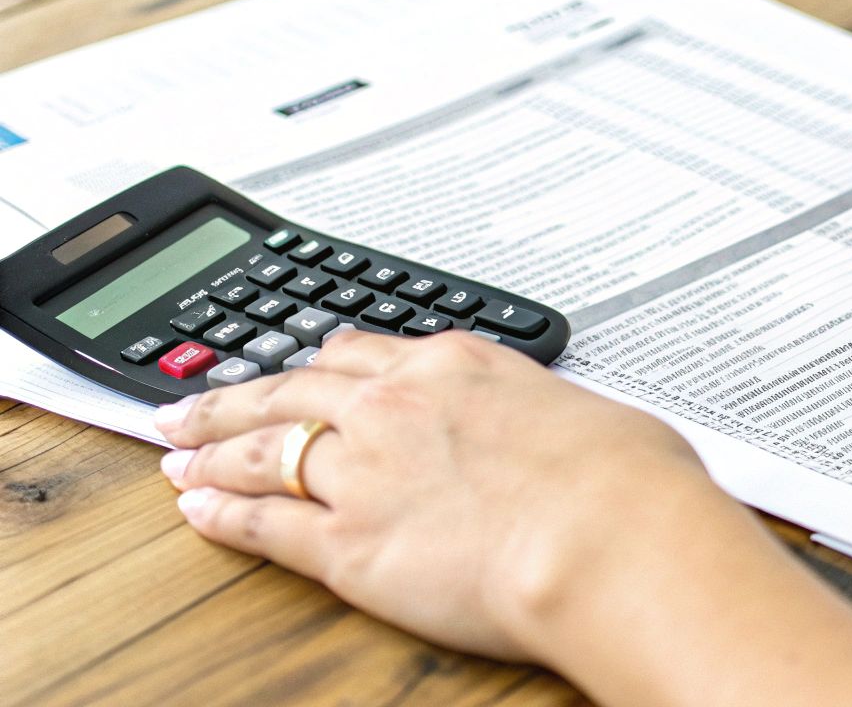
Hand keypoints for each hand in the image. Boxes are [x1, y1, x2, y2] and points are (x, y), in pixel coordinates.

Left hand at [155, 332, 851, 706]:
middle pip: (292, 389)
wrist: (612, 538)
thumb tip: (564, 431)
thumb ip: (551, 416)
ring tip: (176, 451)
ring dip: (211, 449)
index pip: (365, 353)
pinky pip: (264, 522)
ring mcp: (365, 471)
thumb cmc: (629, 485)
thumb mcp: (596, 419)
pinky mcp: (347, 544)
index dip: (321, 363)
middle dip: (235, 396)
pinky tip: (197, 509)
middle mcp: (399, 406)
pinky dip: (222, 513)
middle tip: (192, 401)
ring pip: (262, 449)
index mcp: (460, 367)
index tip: (302, 367)